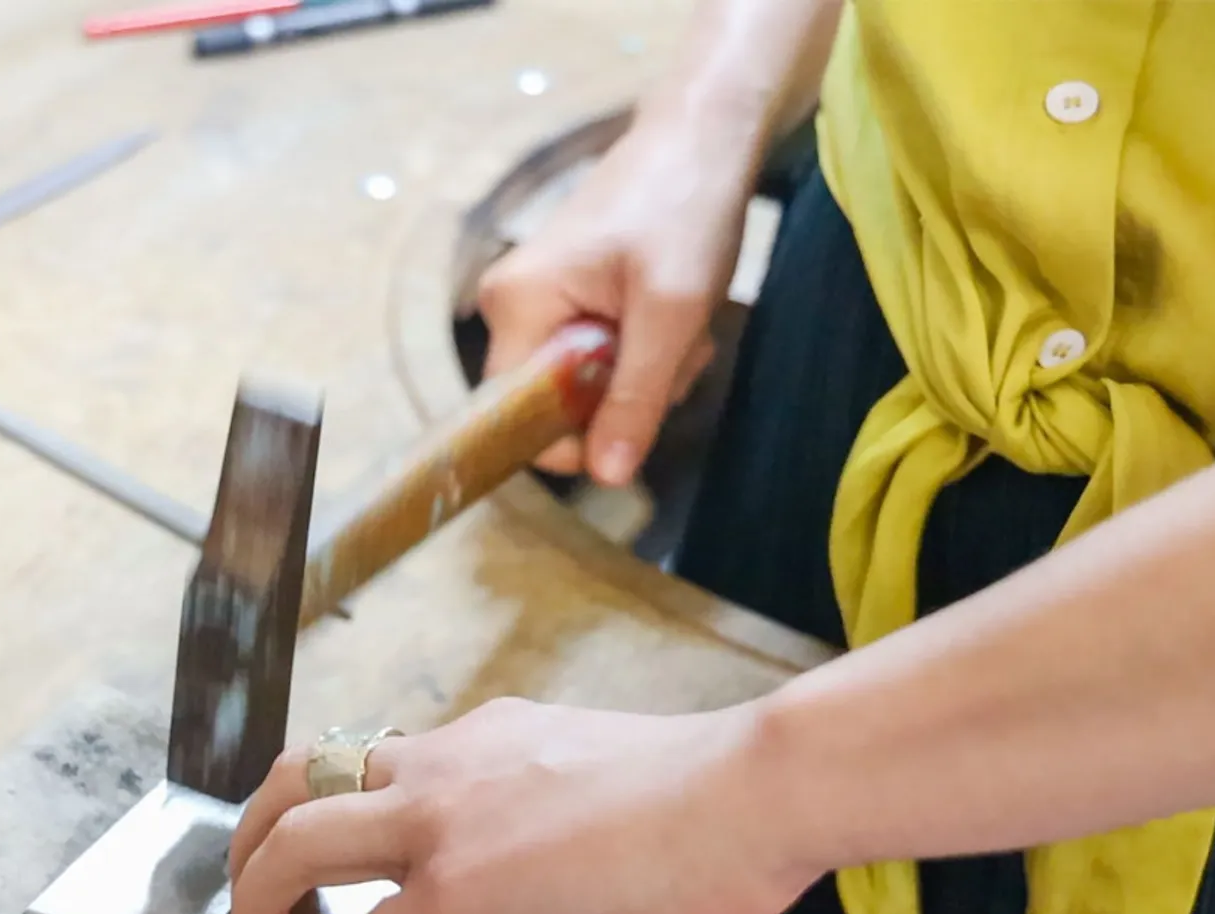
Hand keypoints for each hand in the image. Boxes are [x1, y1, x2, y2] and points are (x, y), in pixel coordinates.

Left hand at [226, 697, 806, 913]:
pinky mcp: (463, 892)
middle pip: (301, 776)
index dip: (331, 807)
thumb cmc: (709, 792)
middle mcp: (448, 762)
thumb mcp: (600, 773)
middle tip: (251, 888)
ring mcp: (446, 822)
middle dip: (253, 834)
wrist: (744, 793)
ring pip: (299, 836)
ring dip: (257, 892)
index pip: (378, 760)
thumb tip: (553, 848)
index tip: (328, 853)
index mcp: (486, 736)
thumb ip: (551, 801)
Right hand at [478, 112, 760, 485]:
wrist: (704, 135)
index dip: (580, 434)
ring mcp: (539, 302)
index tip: (640, 405)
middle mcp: (511, 306)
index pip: (519, 419)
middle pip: (559, 406)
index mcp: (515, 306)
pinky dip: (646, 349)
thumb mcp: (671, 313)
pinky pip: (600, 357)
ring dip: (647, 371)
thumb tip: (607, 477)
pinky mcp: (568, 297)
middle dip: (627, 394)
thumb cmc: (685, 206)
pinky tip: (674, 313)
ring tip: (682, 321)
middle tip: (675, 346)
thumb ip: (635, 397)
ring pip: (588, 386)